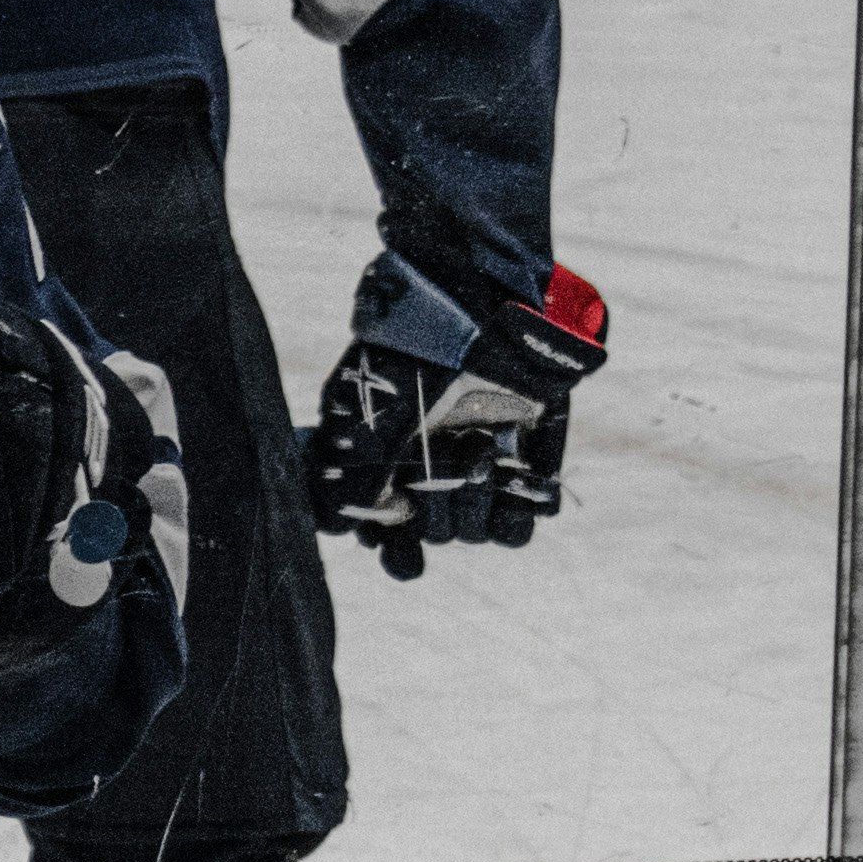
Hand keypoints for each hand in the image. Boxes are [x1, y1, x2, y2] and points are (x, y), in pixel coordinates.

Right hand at [306, 255, 606, 579]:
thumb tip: (339, 528)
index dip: (395, 551)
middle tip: (439, 452)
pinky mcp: (524, 471)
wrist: (475, 310)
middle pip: (433, 536)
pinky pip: (519, 528)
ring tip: (475, 448)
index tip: (401, 549)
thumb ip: (342, 474)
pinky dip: (515, 515)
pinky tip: (512, 483)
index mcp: (389, 470)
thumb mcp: (359, 410)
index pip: (388, 538)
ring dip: (473, 502)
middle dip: (435, 507)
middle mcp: (433, 478)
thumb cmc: (408, 354)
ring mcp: (479, 477)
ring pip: (474, 533)